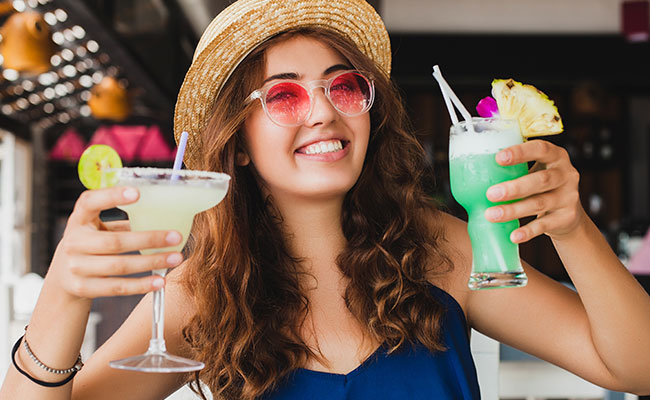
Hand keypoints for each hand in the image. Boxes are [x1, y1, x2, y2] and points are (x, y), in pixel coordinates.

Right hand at [48, 186, 183, 299]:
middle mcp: (74, 242)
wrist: (63, 277)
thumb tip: (166, 216)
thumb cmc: (92, 243)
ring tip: (176, 258)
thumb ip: (124, 222)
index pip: (90, 202)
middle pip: (115, 242)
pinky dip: (141, 285)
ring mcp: (76, 267)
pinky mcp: (82, 288)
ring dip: (151, 262)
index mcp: (79, 219)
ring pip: (119, 266)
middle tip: (176, 237)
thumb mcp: (99, 228)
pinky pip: (117, 287)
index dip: (112, 196)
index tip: (137, 193)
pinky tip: (160, 281)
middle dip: (149, 239)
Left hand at [483, 139, 583, 242]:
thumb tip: (471, 169)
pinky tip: (513, 235)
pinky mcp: (567, 218)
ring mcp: (569, 197)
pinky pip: (545, 225)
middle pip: (541, 180)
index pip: (540, 148)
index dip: (520, 152)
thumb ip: (513, 169)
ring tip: (491, 215)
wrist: (568, 214)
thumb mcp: (533, 171)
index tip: (498, 158)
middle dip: (514, 187)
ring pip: (539, 203)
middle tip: (490, 193)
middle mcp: (566, 174)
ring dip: (513, 210)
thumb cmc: (540, 187)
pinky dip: (527, 231)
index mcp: (555, 156)